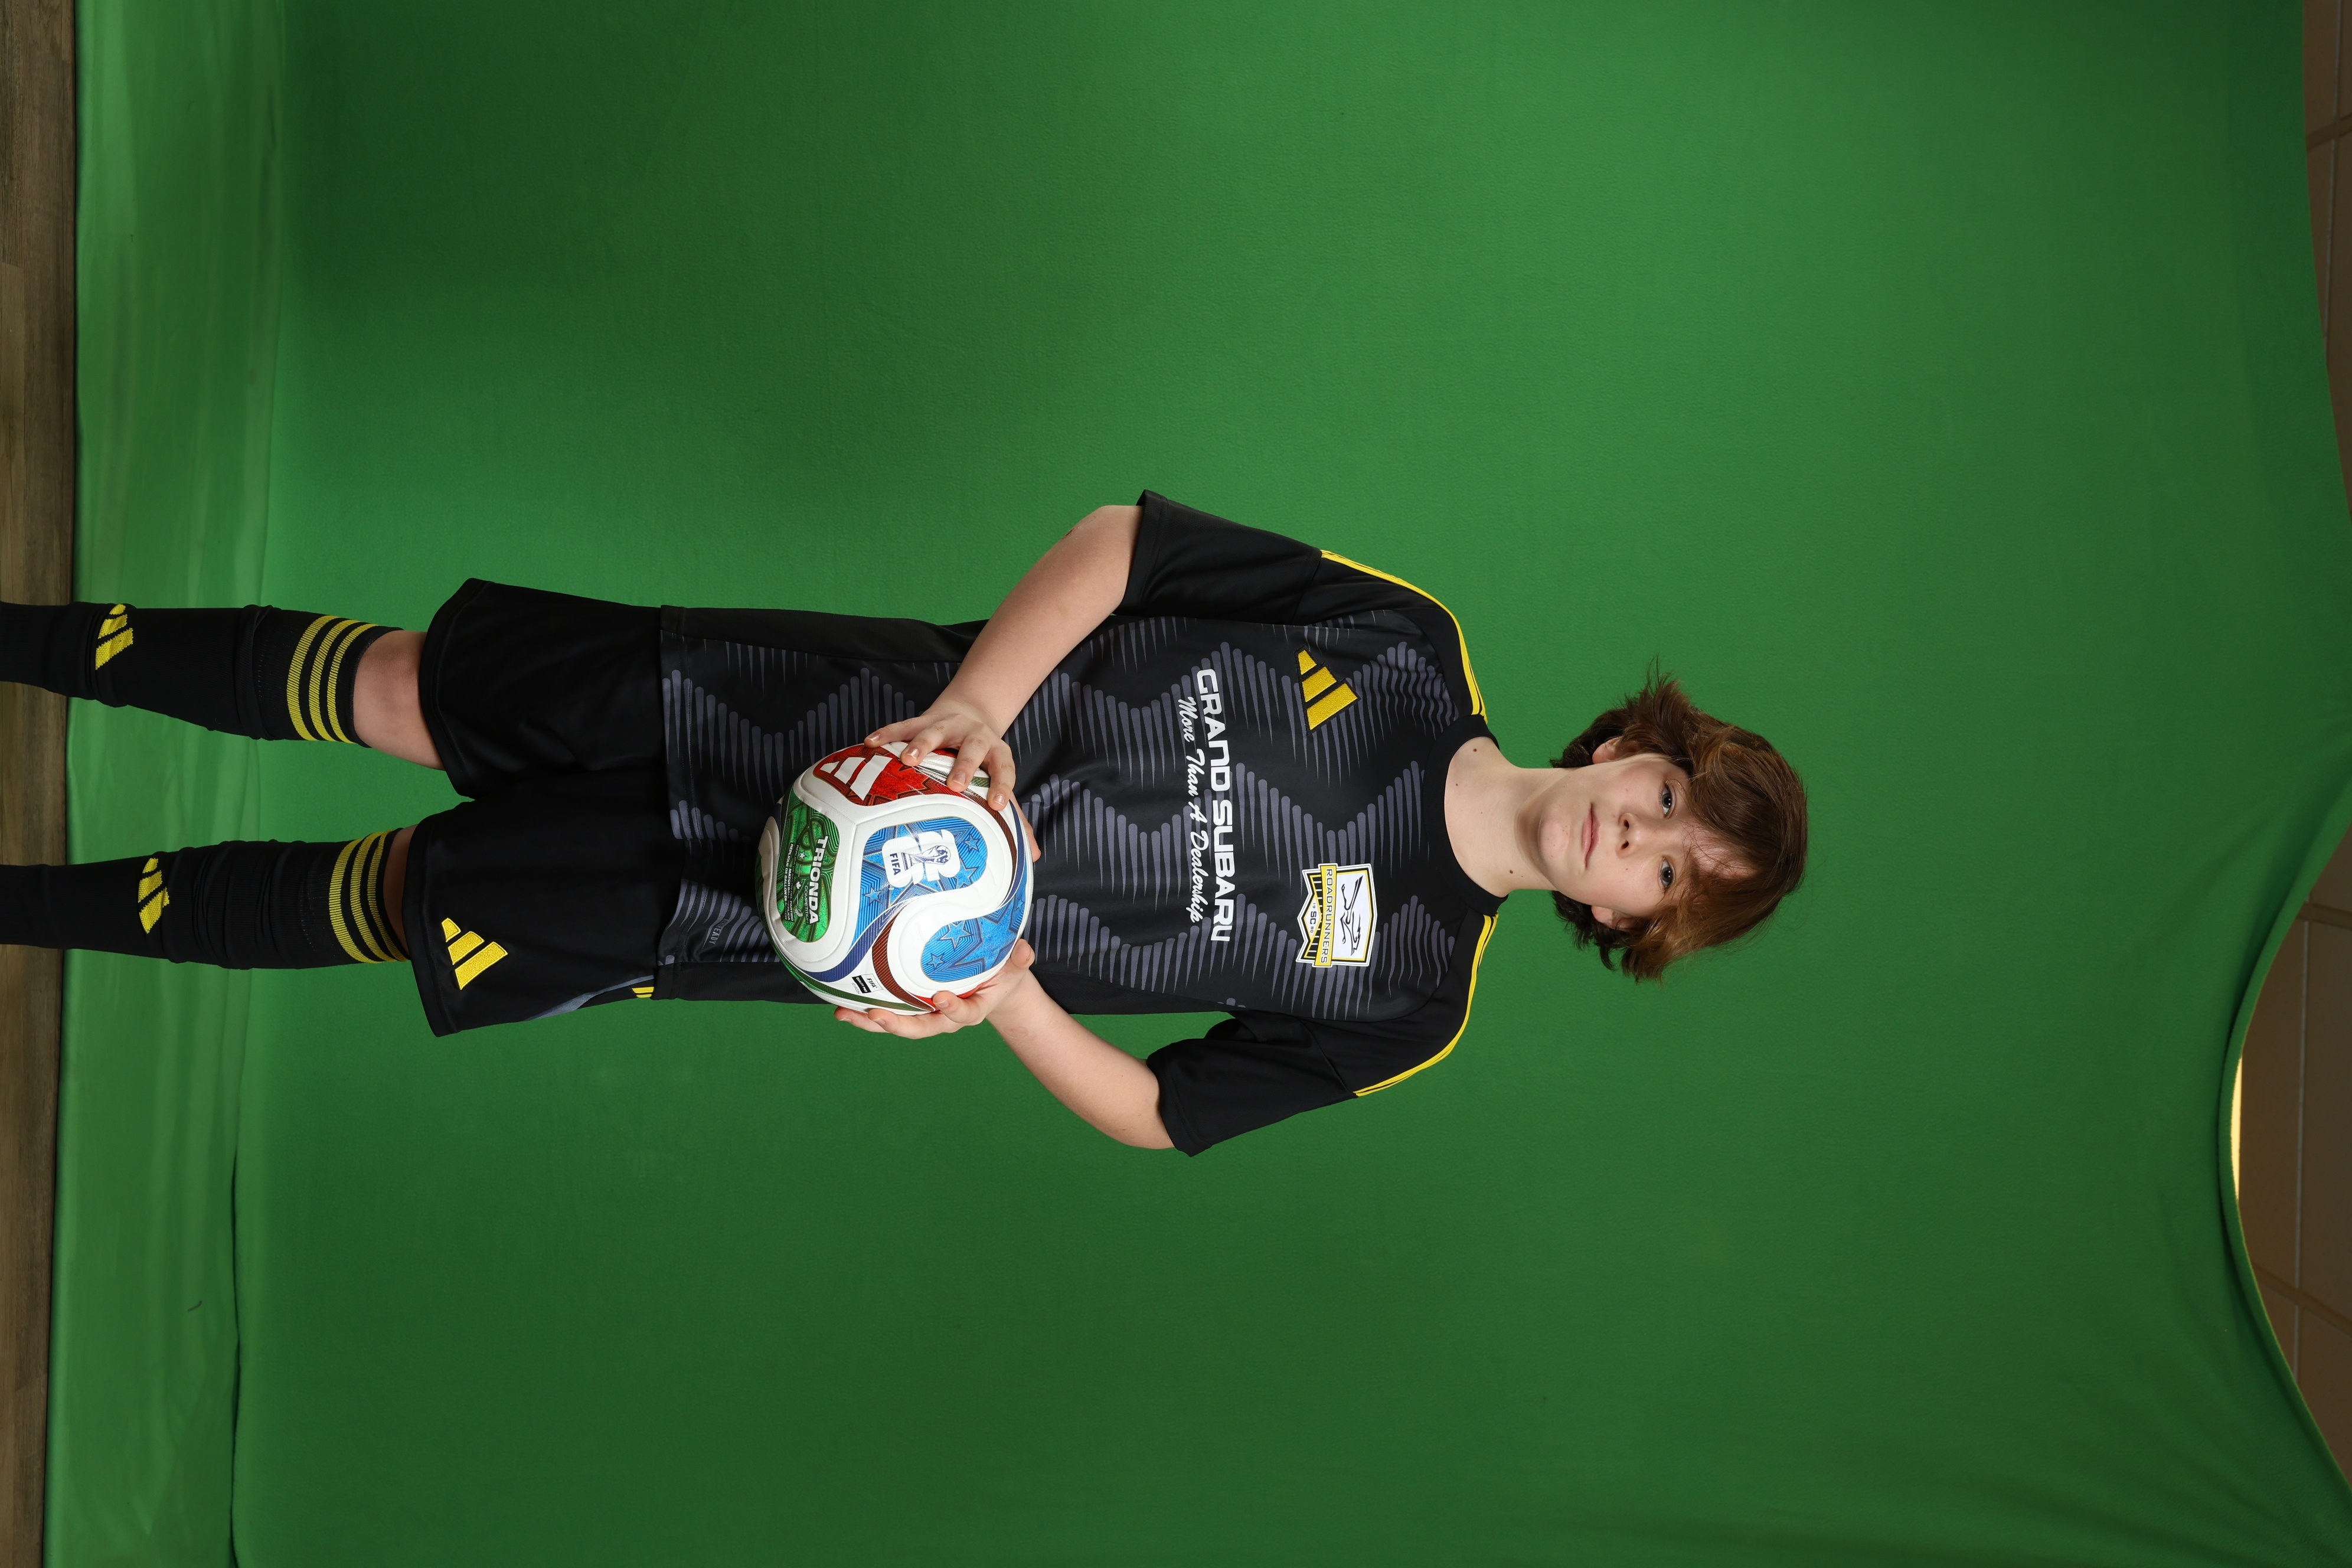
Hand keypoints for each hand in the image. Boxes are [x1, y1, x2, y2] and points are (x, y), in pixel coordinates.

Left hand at [832, 940, 1036, 1037]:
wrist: (991, 986)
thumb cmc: (1001, 972)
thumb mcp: (1014, 967)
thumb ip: (1018, 961)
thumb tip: (1025, 950)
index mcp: (972, 1008)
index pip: (964, 1014)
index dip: (953, 1010)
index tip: (941, 999)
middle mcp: (945, 1016)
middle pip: (921, 1027)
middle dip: (898, 1024)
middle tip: (877, 1015)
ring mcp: (925, 1013)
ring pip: (897, 1022)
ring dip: (869, 1021)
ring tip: (844, 1014)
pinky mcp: (910, 1005)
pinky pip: (887, 1011)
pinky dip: (863, 1011)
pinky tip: (840, 1005)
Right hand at [867, 696, 1013, 810]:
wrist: (969, 715)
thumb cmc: (983, 761)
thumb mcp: (999, 780)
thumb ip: (1015, 817)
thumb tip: (1033, 855)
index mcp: (997, 752)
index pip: (1004, 768)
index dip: (1003, 785)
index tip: (998, 805)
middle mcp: (976, 735)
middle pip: (973, 747)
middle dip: (964, 764)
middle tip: (955, 784)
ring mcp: (948, 724)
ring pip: (936, 731)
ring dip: (922, 744)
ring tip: (907, 760)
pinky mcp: (923, 719)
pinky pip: (903, 725)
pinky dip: (887, 734)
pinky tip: (871, 744)